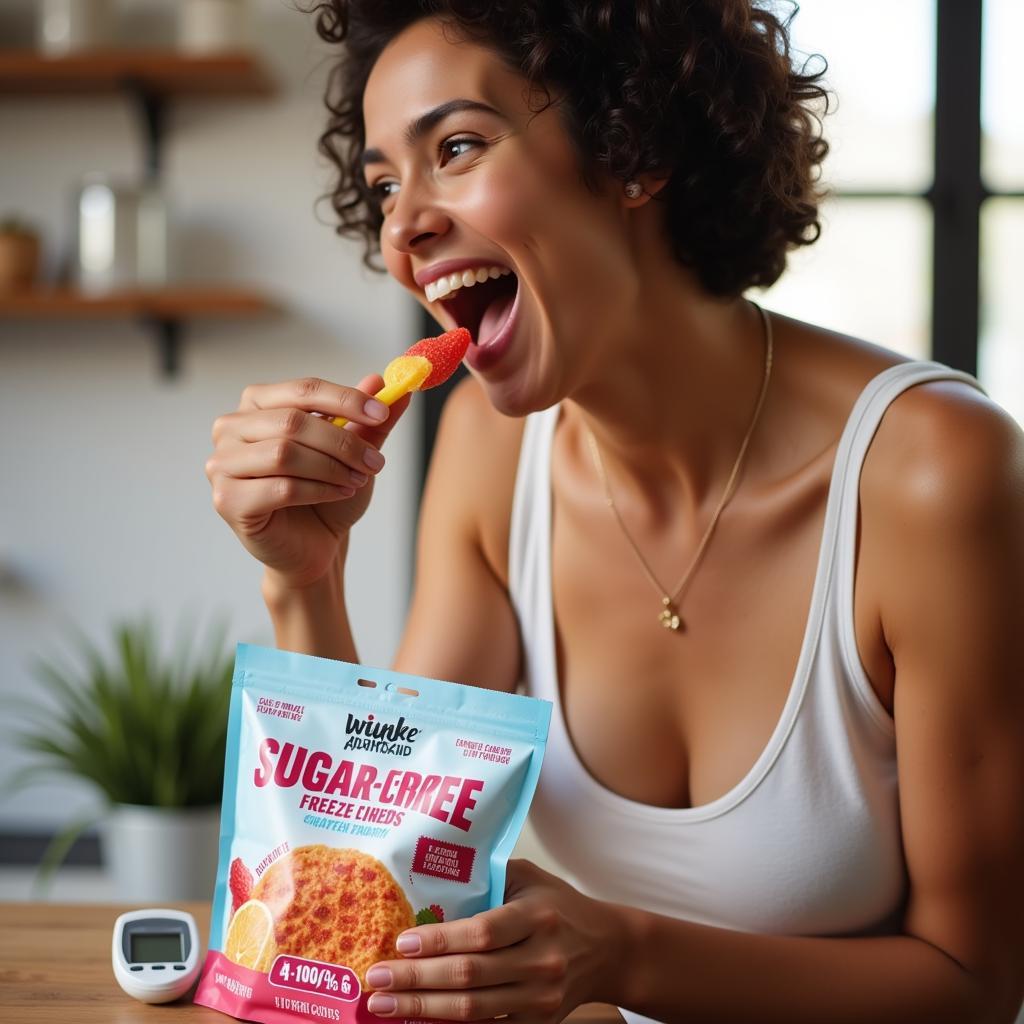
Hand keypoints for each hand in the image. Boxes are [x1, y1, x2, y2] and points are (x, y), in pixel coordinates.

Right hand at [205, 373, 410, 587]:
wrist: (313, 544)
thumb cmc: (326, 494)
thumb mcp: (353, 452)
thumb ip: (367, 418)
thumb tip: (386, 380)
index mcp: (257, 404)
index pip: (303, 390)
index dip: (346, 398)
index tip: (383, 412)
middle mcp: (231, 428)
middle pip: (292, 422)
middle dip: (343, 441)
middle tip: (375, 461)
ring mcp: (222, 464)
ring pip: (285, 454)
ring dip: (332, 467)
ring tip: (357, 479)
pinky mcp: (227, 500)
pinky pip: (281, 488)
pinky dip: (319, 490)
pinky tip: (339, 493)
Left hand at [364, 859, 622, 1021]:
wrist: (608, 949)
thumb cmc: (558, 905)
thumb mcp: (530, 878)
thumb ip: (489, 874)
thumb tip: (431, 871)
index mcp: (536, 916)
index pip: (482, 932)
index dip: (439, 940)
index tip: (401, 943)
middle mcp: (541, 959)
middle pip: (470, 975)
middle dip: (416, 980)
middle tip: (376, 979)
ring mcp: (540, 998)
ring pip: (473, 1009)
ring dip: (423, 1010)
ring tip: (384, 1005)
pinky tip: (419, 1022)